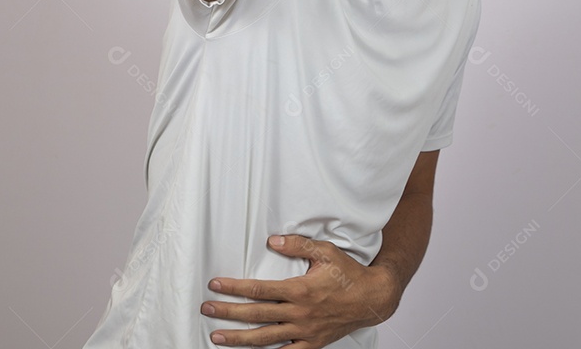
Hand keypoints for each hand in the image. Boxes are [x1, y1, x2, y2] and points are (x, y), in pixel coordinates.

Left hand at [201, 235, 400, 347]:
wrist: (373, 299)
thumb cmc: (350, 273)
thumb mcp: (326, 252)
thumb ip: (299, 245)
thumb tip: (273, 241)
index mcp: (300, 290)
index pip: (260, 290)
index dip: (235, 288)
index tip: (216, 285)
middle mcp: (300, 313)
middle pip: (256, 314)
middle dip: (228, 312)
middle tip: (206, 308)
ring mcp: (305, 331)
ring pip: (265, 338)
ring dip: (238, 338)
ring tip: (217, 337)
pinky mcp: (312, 343)